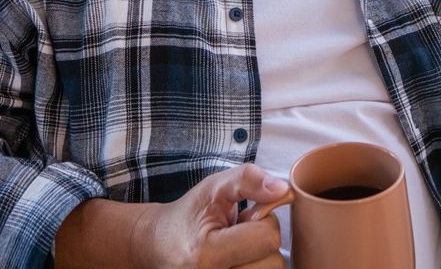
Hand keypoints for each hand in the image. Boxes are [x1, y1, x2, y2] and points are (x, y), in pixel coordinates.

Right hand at [131, 164, 289, 268]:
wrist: (157, 245)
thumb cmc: (188, 215)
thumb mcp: (213, 187)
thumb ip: (248, 179)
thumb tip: (283, 190)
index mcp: (206, 254)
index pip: (267, 238)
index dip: (264, 220)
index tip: (246, 216)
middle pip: (274, 262)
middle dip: (263, 241)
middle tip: (240, 234)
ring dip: (260, 257)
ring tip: (238, 247)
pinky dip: (255, 265)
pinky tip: (239, 258)